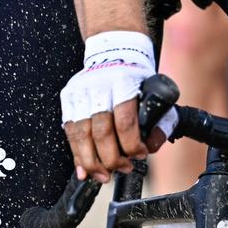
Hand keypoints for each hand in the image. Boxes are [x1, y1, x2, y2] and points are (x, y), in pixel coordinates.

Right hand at [60, 33, 163, 179]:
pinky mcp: (68, 98)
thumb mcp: (155, 92)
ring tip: (104, 176)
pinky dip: (76, 155)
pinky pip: (70, 132)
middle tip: (123, 168)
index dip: (132, 145)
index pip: (125, 122)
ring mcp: (80, 92)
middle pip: (100, 133)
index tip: (141, 154)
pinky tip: (84, 170)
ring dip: (92, 162)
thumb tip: (151, 147)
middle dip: (112, 159)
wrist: (114, 51)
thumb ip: (159, 121)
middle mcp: (98, 87)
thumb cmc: (136, 77)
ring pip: (80, 135)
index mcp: (123, 82)